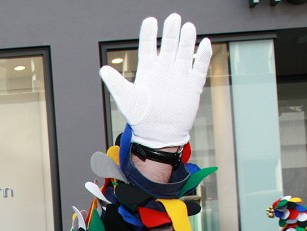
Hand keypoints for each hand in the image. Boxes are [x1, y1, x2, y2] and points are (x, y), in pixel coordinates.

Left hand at [99, 13, 211, 147]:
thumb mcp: (126, 99)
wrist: (159, 135)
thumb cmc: (141, 119)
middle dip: (171, 32)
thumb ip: (115, 83)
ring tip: (187, 27)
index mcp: (147, 71)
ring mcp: (179, 76)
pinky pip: (199, 67)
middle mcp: (164, 70)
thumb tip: (102, 70)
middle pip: (169, 45)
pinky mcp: (193, 85)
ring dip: (186, 40)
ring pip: (184, 52)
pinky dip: (202, 56)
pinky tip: (204, 44)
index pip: (148, 47)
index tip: (150, 20)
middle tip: (173, 17)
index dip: (149, 34)